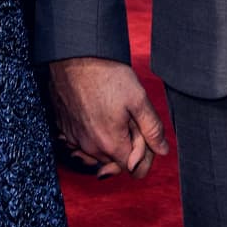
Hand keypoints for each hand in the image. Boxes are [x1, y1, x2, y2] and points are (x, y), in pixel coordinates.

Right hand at [48, 57, 168, 181]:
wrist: (74, 56)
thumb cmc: (106, 74)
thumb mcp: (138, 98)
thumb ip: (153, 128)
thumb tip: (162, 150)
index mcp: (111, 144)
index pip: (136, 170)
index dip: (145, 152)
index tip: (142, 129)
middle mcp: (91, 149)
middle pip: (118, 161)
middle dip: (127, 144)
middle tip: (128, 115)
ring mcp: (75, 140)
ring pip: (100, 153)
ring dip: (110, 138)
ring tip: (112, 109)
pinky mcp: (64, 129)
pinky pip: (83, 142)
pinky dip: (92, 132)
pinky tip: (96, 111)